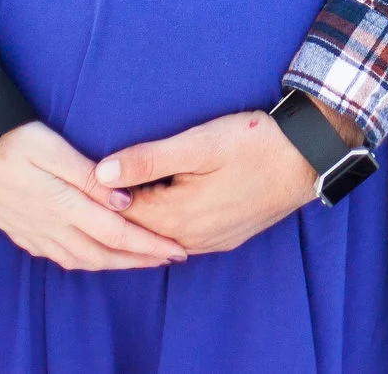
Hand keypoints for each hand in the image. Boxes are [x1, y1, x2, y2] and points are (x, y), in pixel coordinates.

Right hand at [0, 121, 186, 270]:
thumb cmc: (8, 139)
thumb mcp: (51, 148)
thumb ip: (89, 176)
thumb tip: (125, 202)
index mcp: (63, 206)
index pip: (117, 234)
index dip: (149, 245)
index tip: (177, 250)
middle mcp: (50, 228)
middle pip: (104, 254)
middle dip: (139, 259)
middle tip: (170, 259)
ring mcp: (33, 233)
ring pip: (82, 260)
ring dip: (115, 263)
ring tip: (140, 261)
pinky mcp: (20, 232)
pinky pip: (60, 257)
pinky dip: (86, 261)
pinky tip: (93, 256)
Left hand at [92, 109, 322, 254]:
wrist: (308, 158)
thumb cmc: (254, 144)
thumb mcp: (198, 144)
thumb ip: (148, 159)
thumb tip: (100, 174)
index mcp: (177, 216)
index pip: (122, 213)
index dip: (99, 194)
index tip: (79, 177)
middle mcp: (189, 239)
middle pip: (137, 231)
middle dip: (115, 212)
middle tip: (90, 191)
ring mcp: (209, 243)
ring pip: (159, 238)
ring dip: (140, 220)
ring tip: (119, 200)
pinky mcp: (223, 238)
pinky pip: (181, 239)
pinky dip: (163, 227)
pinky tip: (157, 211)